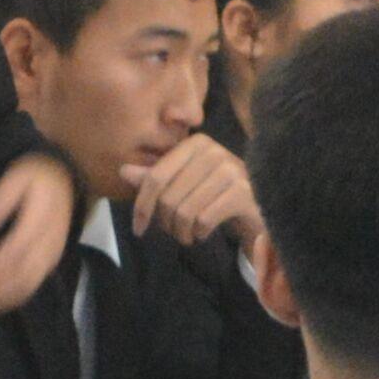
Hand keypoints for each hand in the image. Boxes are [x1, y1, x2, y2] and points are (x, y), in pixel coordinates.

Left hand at [0, 149, 77, 317]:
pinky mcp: (51, 261)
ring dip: (2, 299)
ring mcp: (52, 253)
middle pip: (22, 274)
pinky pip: (35, 284)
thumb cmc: (36, 178)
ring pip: (29, 284)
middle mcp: (49, 242)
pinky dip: (14, 297)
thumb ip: (1, 199)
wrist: (65, 178)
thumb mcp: (18, 177)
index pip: (15, 251)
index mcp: (40, 220)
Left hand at [127, 133, 261, 250]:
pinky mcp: (242, 192)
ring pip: (185, 212)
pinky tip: (203, 232)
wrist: (256, 208)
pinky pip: (203, 220)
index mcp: (196, 143)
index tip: (138, 229)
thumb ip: (154, 178)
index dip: (141, 206)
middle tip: (173, 231)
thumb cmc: (213, 194)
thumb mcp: (182, 184)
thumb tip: (123, 171)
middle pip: (168, 198)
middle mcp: (214, 151)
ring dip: (181, 232)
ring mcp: (231, 170)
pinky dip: (199, 233)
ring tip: (187, 234)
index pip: (155, 178)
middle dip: (166, 223)